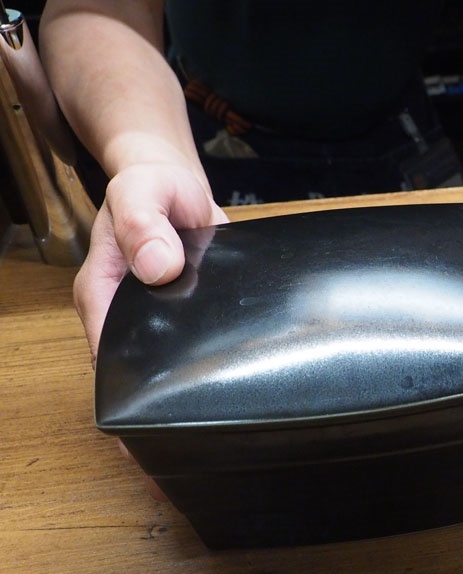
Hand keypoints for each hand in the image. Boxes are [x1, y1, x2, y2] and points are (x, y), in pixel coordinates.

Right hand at [74, 162, 228, 364]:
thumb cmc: (151, 188)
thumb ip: (142, 224)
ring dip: (193, 343)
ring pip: (170, 346)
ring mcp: (153, 311)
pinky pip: (194, 330)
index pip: (106, 344)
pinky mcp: (180, 309)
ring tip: (217, 334)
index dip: (134, 359)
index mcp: (99, 287)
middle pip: (140, 354)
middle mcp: (122, 306)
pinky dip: (210, 328)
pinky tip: (226, 322)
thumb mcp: (139, 192)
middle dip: (168, 356)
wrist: (177, 187)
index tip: (169, 354)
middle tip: (202, 347)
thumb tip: (157, 266)